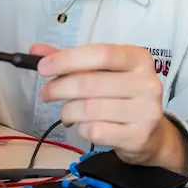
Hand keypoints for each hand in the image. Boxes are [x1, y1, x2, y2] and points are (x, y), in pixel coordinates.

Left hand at [33, 43, 183, 169]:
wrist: (151, 135)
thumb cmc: (121, 97)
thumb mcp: (102, 73)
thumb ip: (71, 62)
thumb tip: (36, 50)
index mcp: (138, 58)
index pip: (99, 54)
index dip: (67, 59)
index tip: (43, 67)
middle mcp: (147, 82)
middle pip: (90, 83)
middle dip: (59, 88)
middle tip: (46, 93)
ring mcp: (146, 111)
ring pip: (89, 109)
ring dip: (67, 112)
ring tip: (66, 113)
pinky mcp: (138, 136)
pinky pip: (95, 131)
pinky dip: (80, 129)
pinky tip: (83, 126)